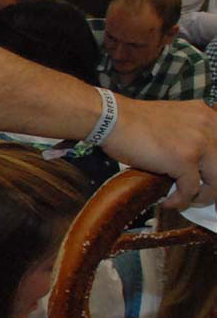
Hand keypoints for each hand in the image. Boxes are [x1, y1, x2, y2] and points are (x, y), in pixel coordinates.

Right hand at [102, 96, 216, 209]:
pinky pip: (190, 189)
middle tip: (204, 199)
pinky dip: (180, 200)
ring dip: (202, 197)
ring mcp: (198, 143)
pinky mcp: (183, 159)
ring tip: (185, 201)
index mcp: (206, 115)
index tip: (211, 182)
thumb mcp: (172, 120)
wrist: (112, 118)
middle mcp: (208, 126)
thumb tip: (194, 162)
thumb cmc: (133, 122)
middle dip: (214, 188)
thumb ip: (189, 133)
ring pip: (216, 180)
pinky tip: (168, 202)